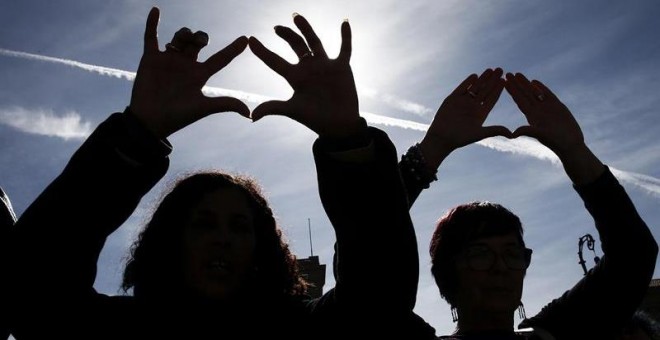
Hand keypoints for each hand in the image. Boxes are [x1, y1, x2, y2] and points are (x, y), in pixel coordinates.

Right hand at [129, 7, 248, 138]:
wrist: (151, 120)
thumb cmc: (178, 116)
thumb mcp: (204, 107)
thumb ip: (226, 104)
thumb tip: (250, 114)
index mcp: (200, 75)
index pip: (221, 59)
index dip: (233, 49)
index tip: (246, 38)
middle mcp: (186, 65)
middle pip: (198, 43)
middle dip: (201, 37)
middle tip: (201, 41)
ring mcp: (169, 60)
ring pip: (179, 38)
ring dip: (184, 33)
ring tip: (185, 38)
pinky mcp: (151, 58)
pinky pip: (151, 37)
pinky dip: (153, 23)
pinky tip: (155, 10)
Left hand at [248, 14, 361, 137]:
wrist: (339, 125)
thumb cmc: (315, 119)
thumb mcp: (292, 110)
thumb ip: (273, 108)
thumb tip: (251, 116)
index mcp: (295, 77)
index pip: (274, 61)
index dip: (262, 51)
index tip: (251, 39)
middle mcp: (308, 68)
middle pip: (295, 46)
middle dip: (286, 35)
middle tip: (275, 28)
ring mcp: (324, 66)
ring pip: (314, 42)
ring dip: (306, 29)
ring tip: (296, 17)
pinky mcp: (341, 67)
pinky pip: (345, 48)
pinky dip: (346, 36)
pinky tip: (344, 22)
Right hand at [420, 68, 508, 168]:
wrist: (442, 138)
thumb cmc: (460, 139)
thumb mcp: (479, 134)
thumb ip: (494, 131)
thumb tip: (512, 134)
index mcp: (481, 113)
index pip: (492, 98)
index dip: (498, 89)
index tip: (505, 80)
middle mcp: (473, 106)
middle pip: (485, 90)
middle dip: (493, 80)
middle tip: (500, 70)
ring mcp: (463, 102)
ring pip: (475, 87)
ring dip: (482, 79)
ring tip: (490, 70)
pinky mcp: (452, 99)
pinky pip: (461, 88)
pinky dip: (467, 82)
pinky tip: (475, 76)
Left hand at [505, 73, 603, 183]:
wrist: (570, 145)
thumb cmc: (556, 142)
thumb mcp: (541, 136)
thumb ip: (529, 131)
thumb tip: (513, 134)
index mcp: (531, 117)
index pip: (519, 101)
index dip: (512, 91)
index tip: (504, 82)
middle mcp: (537, 111)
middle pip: (524, 94)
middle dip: (516, 84)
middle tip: (507, 73)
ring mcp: (547, 108)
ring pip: (534, 92)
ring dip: (526, 83)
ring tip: (517, 74)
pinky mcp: (557, 106)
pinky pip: (547, 95)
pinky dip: (541, 88)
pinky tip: (534, 81)